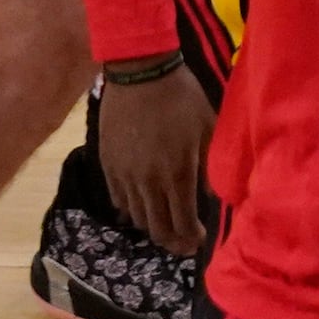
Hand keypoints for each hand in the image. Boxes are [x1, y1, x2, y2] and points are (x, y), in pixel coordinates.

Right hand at [98, 61, 216, 255]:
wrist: (140, 74)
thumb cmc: (182, 98)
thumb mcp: (207, 128)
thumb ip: (210, 166)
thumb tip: (210, 194)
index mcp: (177, 173)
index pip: (183, 222)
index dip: (192, 238)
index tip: (200, 240)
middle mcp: (148, 182)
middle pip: (158, 228)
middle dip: (173, 242)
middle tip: (184, 244)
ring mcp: (125, 175)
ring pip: (138, 217)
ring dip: (153, 226)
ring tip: (166, 225)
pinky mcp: (108, 166)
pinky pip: (119, 200)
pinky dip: (132, 210)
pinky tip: (143, 207)